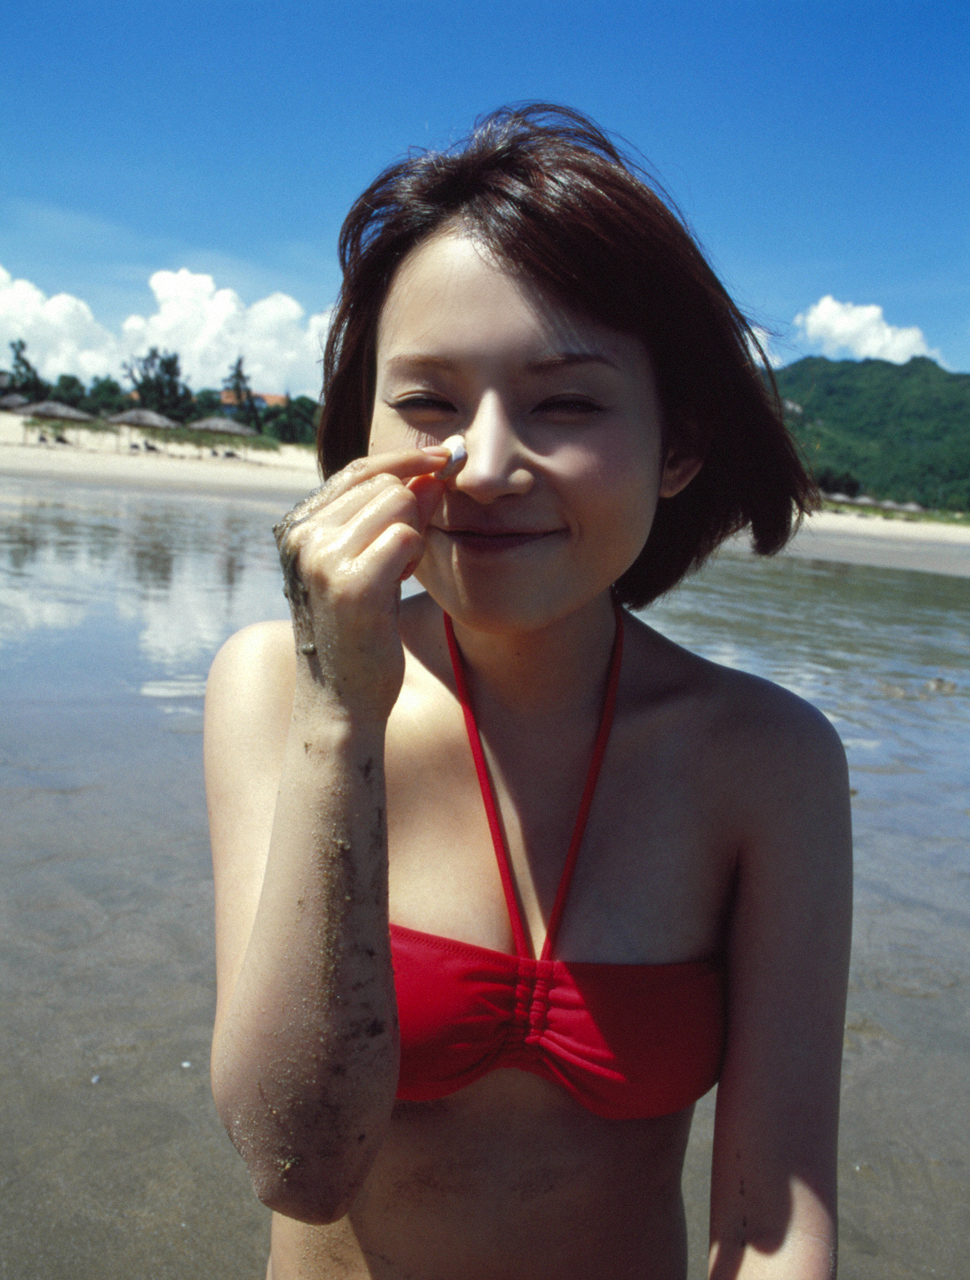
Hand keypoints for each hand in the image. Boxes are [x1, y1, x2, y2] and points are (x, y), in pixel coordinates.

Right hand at [273, 448, 449, 718]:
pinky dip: (414, 557)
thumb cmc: (358, 634)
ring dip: (412, 536)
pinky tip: (399, 585)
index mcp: (297, 528)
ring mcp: (323, 558)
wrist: (341, 701)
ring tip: (394, 576)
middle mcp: (302, 537)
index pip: (357, 470)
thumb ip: (389, 517)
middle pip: (385, 483)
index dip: (404, 460)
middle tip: (400, 561)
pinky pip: (408, 537)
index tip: (444, 458)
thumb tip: (432, 472)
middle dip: (410, 512)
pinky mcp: (352, 584)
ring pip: (399, 503)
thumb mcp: (364, 565)